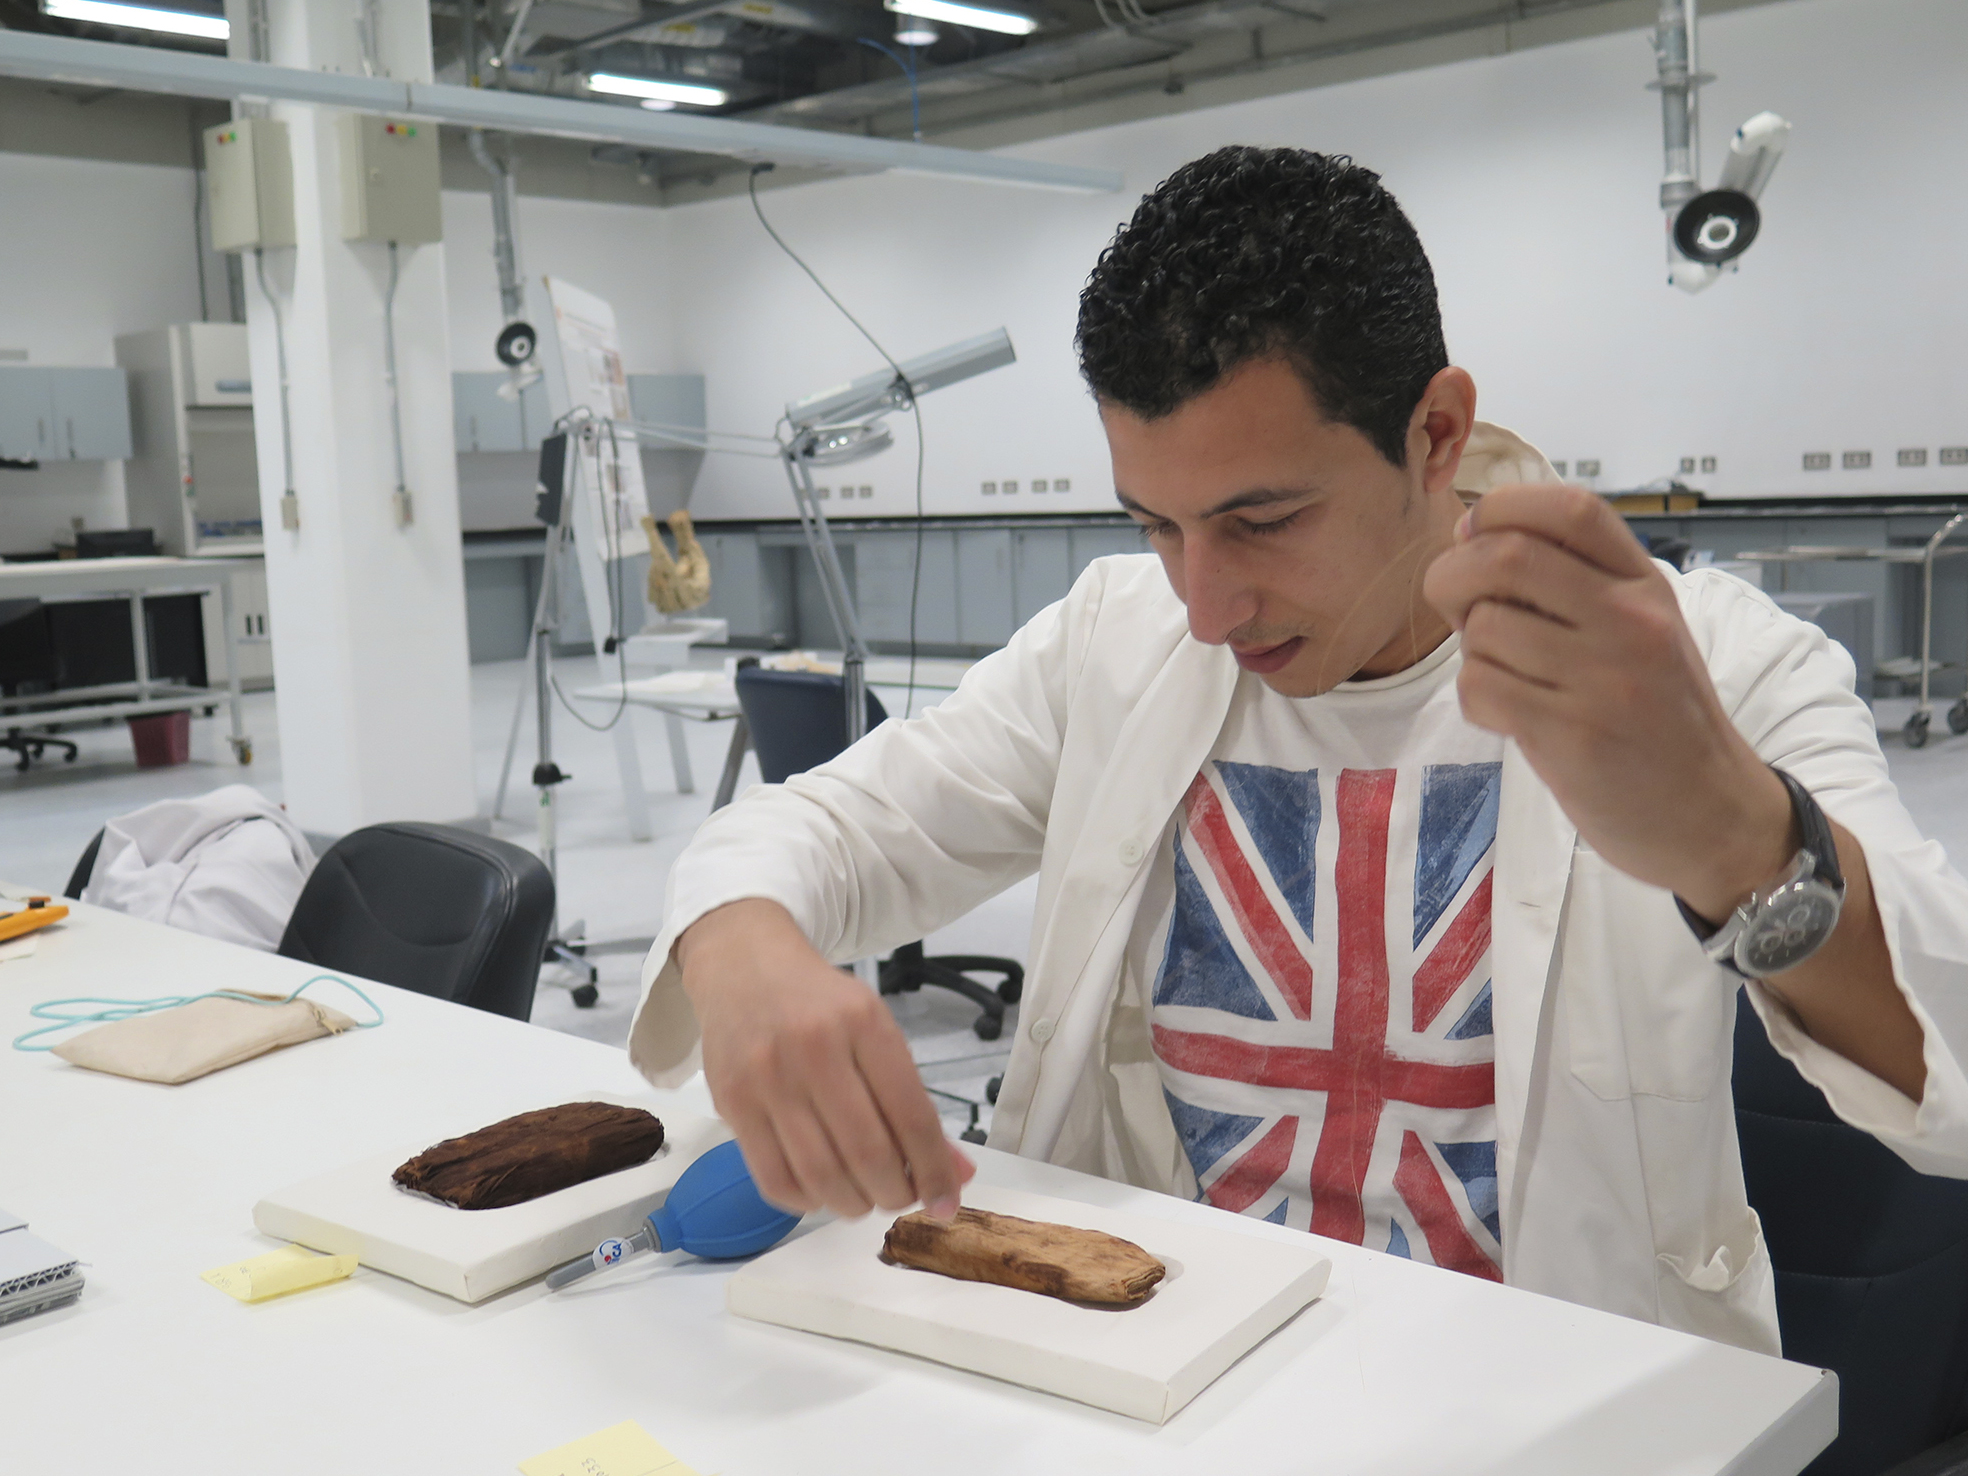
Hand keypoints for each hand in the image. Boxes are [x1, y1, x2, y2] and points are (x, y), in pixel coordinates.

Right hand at [674, 898, 973, 1219]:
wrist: (744, 967)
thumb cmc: (819, 1005)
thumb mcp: (876, 1030)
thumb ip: (913, 1101)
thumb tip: (956, 1171)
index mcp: (864, 1023)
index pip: (911, 1116)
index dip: (935, 1171)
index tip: (946, 1200)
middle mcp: (814, 1049)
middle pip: (867, 1153)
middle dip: (895, 1193)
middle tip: (902, 1196)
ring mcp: (767, 1077)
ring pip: (821, 1175)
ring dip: (854, 1204)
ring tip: (865, 1198)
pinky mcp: (732, 1103)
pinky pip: (775, 1178)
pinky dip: (808, 1201)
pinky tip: (822, 1190)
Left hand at [1421, 484, 1791, 916]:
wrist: (1711, 814)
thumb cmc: (1659, 717)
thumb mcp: (1643, 628)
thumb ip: (1575, 581)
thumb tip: (1471, 536)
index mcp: (1644, 584)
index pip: (1569, 507)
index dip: (1502, 507)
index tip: (1476, 537)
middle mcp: (1630, 620)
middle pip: (1506, 556)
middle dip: (1453, 577)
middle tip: (1460, 609)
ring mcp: (1603, 677)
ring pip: (1483, 627)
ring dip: (1472, 651)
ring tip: (1508, 675)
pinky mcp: (1572, 735)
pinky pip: (1481, 687)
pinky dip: (1477, 699)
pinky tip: (1511, 715)